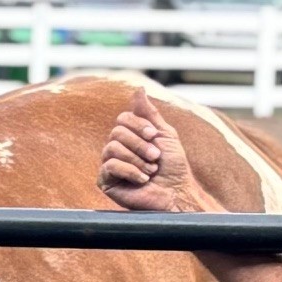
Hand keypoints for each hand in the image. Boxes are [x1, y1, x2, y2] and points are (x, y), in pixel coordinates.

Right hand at [97, 91, 210, 214]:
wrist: (176, 193)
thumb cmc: (173, 166)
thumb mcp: (164, 134)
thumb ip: (149, 113)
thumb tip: (138, 88)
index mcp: (130, 137)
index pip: (122, 119)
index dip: (138, 125)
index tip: (153, 135)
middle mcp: (117, 149)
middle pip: (116, 132)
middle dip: (140, 144)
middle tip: (156, 157)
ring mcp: (109, 165)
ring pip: (112, 148)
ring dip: (137, 159)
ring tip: (151, 170)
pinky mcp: (106, 182)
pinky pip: (109, 166)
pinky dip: (130, 171)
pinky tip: (142, 179)